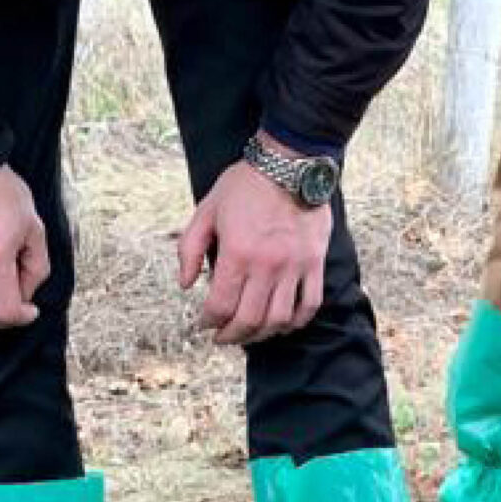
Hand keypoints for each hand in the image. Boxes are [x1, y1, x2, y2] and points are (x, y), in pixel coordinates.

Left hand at [175, 147, 330, 347]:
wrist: (290, 164)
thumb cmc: (245, 185)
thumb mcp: (206, 210)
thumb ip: (189, 248)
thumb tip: (186, 284)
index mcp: (237, 252)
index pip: (221, 306)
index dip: (208, 322)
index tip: (203, 323)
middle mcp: (267, 265)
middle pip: (249, 320)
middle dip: (232, 335)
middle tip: (223, 337)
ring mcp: (294, 266)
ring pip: (279, 319)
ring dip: (262, 334)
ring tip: (250, 334)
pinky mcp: (314, 263)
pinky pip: (309, 305)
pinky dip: (296, 322)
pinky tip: (282, 324)